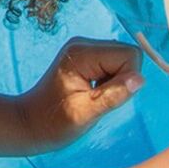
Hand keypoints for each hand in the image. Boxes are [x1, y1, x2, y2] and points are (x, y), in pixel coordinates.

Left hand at [21, 37, 143, 151]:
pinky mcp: (85, 57)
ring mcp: (84, 48)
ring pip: (122, 58)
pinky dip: (109, 80)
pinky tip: (91, 91)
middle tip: (98, 98)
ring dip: (116, 80)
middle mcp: (84, 44)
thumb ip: (113, 95)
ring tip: (93, 96)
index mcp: (83, 54)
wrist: (28, 123)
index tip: (106, 97)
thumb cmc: (53, 123)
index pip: (129, 55)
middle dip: (122, 79)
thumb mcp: (85, 114)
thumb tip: (140, 80)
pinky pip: (112, 63)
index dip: (127, 79)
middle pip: (127, 54)